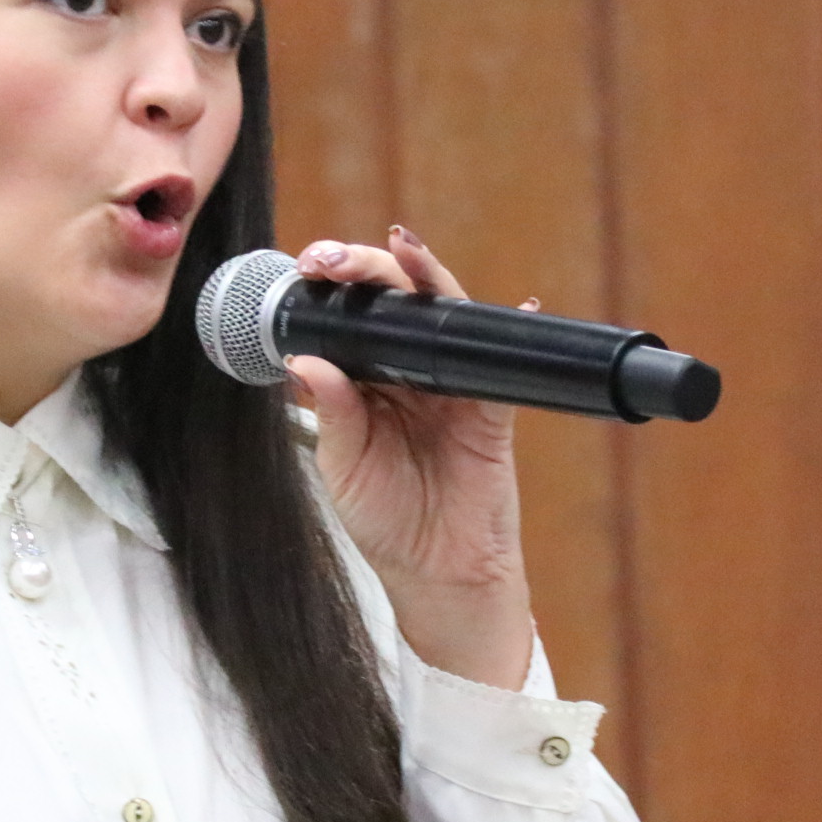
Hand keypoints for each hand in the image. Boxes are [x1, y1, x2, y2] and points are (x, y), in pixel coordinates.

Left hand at [285, 226, 535, 690]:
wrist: (438, 575)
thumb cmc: (388, 522)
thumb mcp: (343, 467)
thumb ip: (330, 412)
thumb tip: (302, 361)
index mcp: (367, 382)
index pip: (350, 319)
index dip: (330, 288)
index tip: (305, 268)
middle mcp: (409, 373)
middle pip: (393, 302)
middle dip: (364, 269)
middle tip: (332, 259)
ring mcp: (453, 386)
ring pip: (442, 315)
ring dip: (424, 277)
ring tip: (403, 247)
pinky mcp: (491, 410)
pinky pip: (501, 363)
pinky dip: (510, 329)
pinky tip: (518, 306)